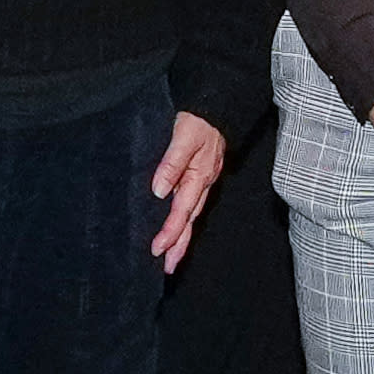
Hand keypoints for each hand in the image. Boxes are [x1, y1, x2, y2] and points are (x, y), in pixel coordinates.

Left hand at [148, 112, 229, 268]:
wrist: (216, 106)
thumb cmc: (200, 120)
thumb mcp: (184, 136)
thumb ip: (172, 163)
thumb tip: (159, 190)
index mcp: (198, 177)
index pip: (182, 211)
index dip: (170, 231)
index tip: (157, 249)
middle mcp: (202, 183)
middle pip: (190, 221)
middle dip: (179, 245)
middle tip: (167, 267)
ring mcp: (202, 181)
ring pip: (192, 215)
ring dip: (182, 237)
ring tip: (172, 257)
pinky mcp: (200, 176)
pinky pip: (191, 204)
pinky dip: (185, 220)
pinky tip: (179, 227)